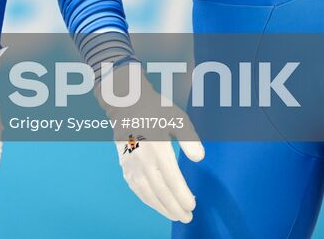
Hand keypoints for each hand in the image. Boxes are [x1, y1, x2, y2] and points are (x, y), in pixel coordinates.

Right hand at [100, 62, 203, 223]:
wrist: (126, 105)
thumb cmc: (155, 110)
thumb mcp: (177, 118)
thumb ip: (189, 139)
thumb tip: (199, 158)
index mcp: (157, 148)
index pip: (172, 179)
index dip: (182, 195)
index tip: (193, 205)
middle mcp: (142, 159)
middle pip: (160, 191)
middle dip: (174, 207)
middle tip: (187, 218)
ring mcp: (131, 164)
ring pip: (146, 193)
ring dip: (161, 208)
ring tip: (174, 216)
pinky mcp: (124, 166)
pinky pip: (136, 188)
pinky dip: (147, 200)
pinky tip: (156, 204)